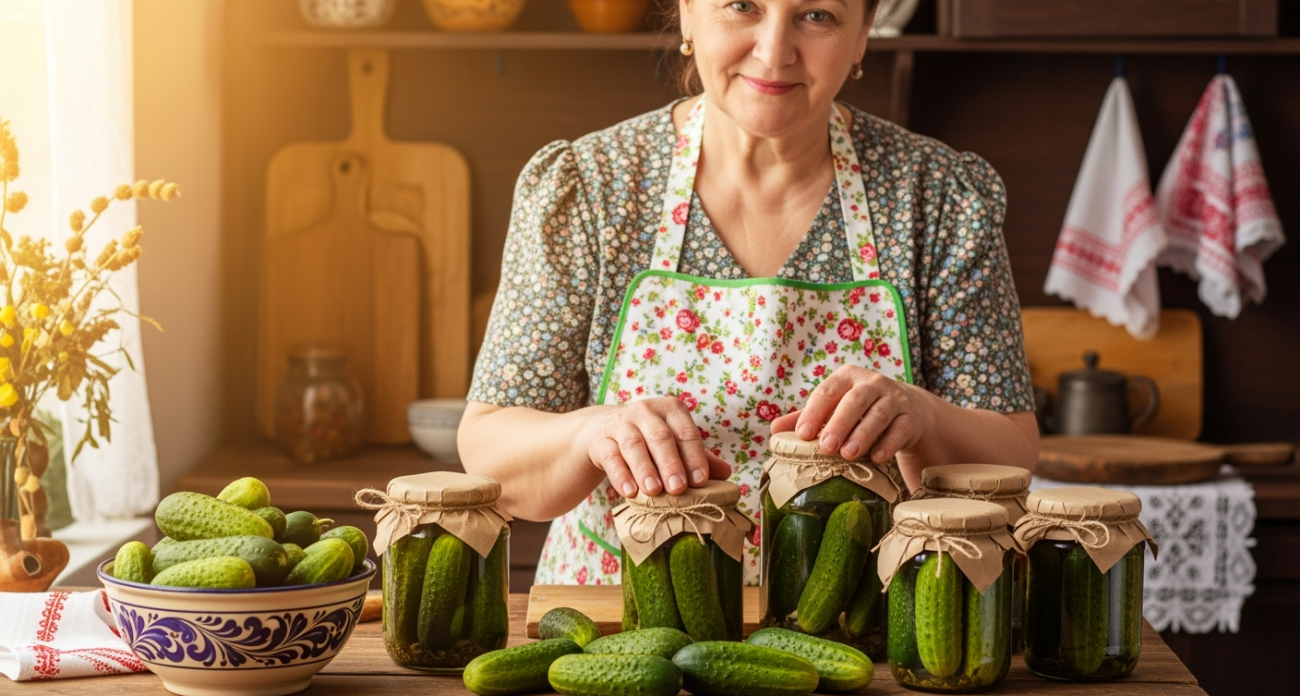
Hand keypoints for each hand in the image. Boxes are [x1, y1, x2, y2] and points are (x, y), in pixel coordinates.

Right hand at [579, 397, 731, 496]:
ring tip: (653, 492)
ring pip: (634, 446)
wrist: (603, 431)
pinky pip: (611, 457)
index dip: (694, 457)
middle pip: (661, 438)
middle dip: (671, 464)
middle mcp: (646, 411)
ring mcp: (621, 423)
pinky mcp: (601, 439)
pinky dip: (620, 474)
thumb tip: (727, 473)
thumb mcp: (674, 444)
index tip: (700, 481)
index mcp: (671, 410)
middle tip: (678, 489)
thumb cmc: (648, 440)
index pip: (686, 433)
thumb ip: (697, 457)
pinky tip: (628, 492)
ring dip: (644, 469)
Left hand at [770, 365, 934, 463]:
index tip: (802, 434)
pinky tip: (876, 458)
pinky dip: (888, 443)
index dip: (814, 412)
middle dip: (839, 424)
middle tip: (826, 447)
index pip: (827, 391)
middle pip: (855, 401)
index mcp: (846, 377)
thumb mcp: (833, 408)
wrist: (906, 409)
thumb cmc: (859, 409)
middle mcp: (871, 383)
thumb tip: (774, 431)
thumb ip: (806, 417)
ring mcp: (894, 398)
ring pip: (879, 414)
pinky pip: (900, 429)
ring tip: (849, 455)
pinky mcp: (910, 416)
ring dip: (863, 435)